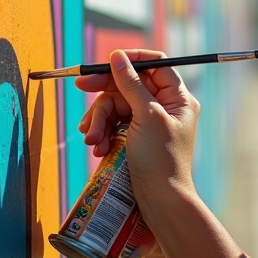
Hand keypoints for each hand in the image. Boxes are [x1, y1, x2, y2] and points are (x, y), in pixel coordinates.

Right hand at [75, 49, 200, 205]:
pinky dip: (102, 133)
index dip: (131, 60)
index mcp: (177, 98)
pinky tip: (96, 148)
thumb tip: (118, 56)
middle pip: (129, 84)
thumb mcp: (146, 116)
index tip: (107, 62)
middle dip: (104, 93)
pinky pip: (113, 125)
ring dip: (99, 120)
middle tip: (80, 87)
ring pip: (116, 106)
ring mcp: (148, 123)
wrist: (159, 201)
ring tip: (92, 139)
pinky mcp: (134, 138)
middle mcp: (165, 107)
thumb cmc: (160, 159)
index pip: (155, 64)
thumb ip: (131, 84)